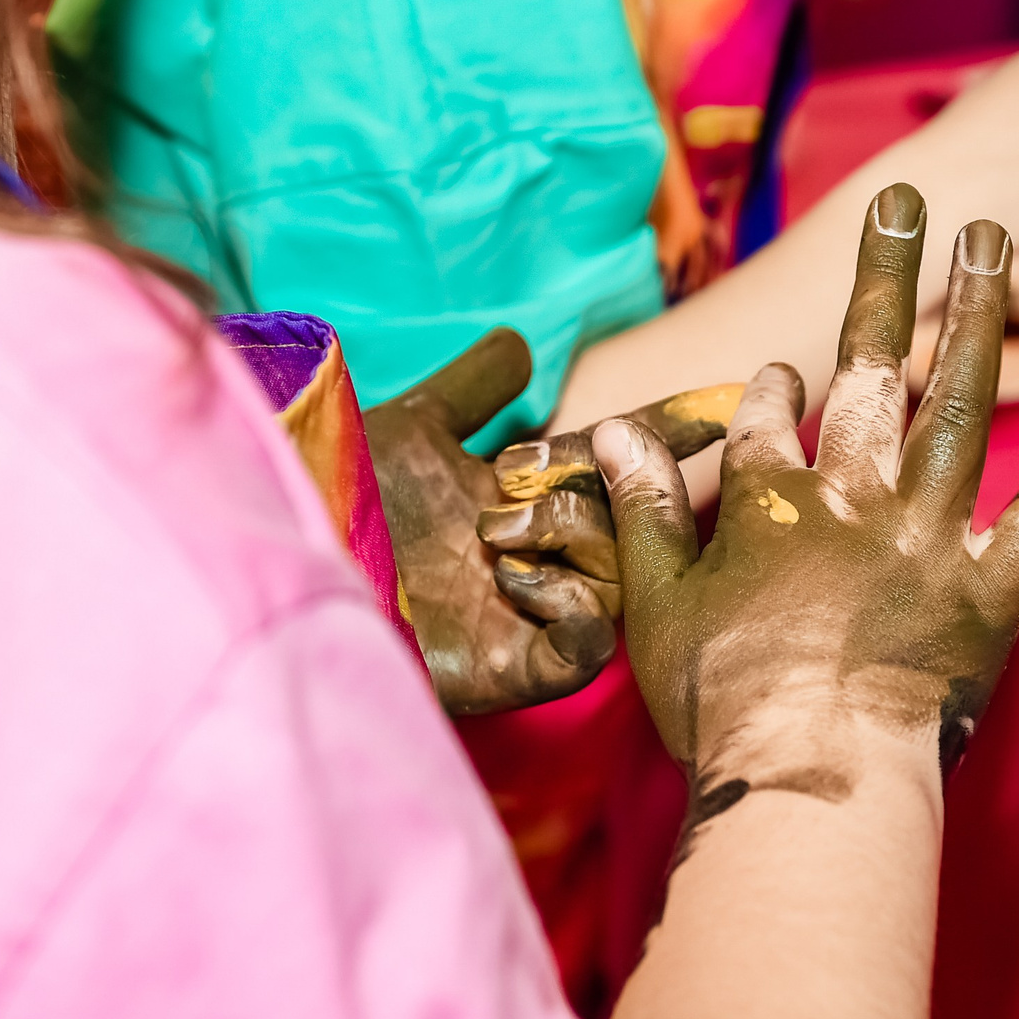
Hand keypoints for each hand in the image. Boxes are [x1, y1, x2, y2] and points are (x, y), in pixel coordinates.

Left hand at [365, 330, 738, 715]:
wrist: (292, 561)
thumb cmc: (343, 497)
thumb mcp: (412, 423)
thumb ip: (474, 386)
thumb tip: (523, 347)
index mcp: (522, 503)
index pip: (616, 463)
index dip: (669, 429)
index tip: (726, 397)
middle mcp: (536, 559)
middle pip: (629, 516)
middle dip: (603, 480)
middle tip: (538, 469)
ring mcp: (528, 618)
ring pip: (617, 576)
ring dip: (571, 538)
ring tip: (497, 532)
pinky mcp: (514, 672)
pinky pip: (586, 647)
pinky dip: (572, 611)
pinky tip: (521, 581)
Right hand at [595, 184, 1018, 825]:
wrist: (809, 784)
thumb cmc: (722, 709)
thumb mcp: (657, 606)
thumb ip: (646, 512)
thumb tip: (612, 437)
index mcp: (771, 502)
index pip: (770, 414)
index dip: (774, 388)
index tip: (782, 374)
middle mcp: (855, 497)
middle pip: (871, 367)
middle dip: (890, 277)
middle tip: (912, 199)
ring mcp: (931, 538)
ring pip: (958, 406)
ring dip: (979, 314)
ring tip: (995, 239)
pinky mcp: (994, 592)